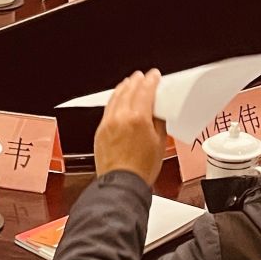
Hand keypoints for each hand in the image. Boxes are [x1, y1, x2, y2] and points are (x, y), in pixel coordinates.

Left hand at [93, 69, 167, 185]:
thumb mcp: (160, 142)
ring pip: (115, 97)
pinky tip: (118, 99)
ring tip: (129, 82)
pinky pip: (107, 108)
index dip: (151, 80)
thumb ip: (158, 122)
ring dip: (124, 87)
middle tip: (142, 76)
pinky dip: (114, 99)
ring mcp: (108, 123)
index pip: (145, 91)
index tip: (154, 75)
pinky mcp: (100, 131)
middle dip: (137, 80)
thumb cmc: (141, 169)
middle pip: (129, 90)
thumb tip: (157, 112)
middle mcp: (121, 118)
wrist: (122, 184)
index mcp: (138, 119)